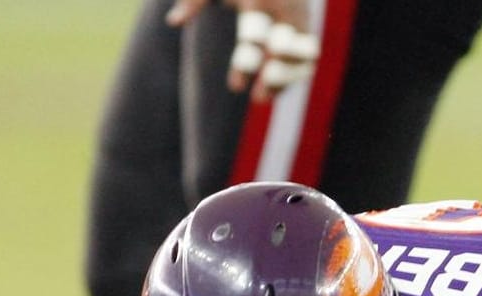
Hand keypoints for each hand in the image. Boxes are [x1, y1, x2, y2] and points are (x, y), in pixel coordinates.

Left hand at [166, 0, 318, 102]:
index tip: (235, 88)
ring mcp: (300, 14)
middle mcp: (284, 6)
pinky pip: (309, 53)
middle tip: (257, 100)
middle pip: (284, 48)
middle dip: (274, 77)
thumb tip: (173, 21)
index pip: (254, 37)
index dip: (245, 65)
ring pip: (302, 54)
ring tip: (265, 99)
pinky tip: (277, 91)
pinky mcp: (308, 21)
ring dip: (288, 79)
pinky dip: (297, 73)